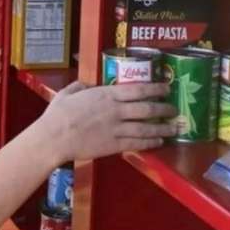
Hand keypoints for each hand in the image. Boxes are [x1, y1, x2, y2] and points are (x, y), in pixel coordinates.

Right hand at [37, 80, 176, 165]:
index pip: (138, 89)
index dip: (155, 88)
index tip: (167, 88)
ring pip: (146, 127)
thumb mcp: (69, 93)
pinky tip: (159, 141)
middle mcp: (116, 110)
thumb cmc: (59, 114)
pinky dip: (150, 142)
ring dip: (162, 127)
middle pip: (147, 108)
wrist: (55, 137)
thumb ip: (80, 86)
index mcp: (106, 95)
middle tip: (174, 109)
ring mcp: (116, 128)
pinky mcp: (114, 145)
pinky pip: (137, 143)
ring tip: (174, 128)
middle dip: (163, 108)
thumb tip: (86, 85)